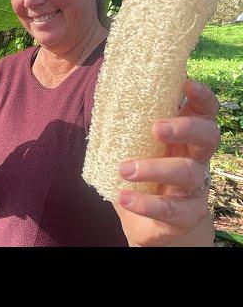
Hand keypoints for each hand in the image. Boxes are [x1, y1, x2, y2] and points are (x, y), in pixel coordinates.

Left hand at [113, 79, 219, 246]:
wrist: (149, 226)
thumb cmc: (140, 178)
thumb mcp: (131, 151)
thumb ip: (123, 129)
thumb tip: (100, 99)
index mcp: (184, 137)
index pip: (203, 111)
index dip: (201, 96)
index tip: (187, 83)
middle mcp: (196, 158)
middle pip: (208, 136)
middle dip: (185, 128)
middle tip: (156, 128)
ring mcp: (196, 188)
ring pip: (188, 173)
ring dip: (154, 168)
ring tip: (124, 169)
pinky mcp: (189, 215)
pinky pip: (174, 209)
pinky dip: (146, 204)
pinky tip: (124, 198)